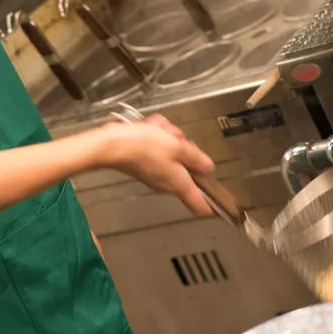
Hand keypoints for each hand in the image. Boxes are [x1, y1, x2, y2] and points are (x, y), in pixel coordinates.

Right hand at [100, 114, 214, 216]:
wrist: (111, 145)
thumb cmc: (146, 146)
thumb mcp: (176, 146)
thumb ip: (195, 158)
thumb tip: (209, 168)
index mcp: (178, 184)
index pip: (199, 206)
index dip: (212, 207)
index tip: (221, 204)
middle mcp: (167, 183)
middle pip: (187, 169)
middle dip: (185, 148)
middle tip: (177, 136)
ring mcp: (154, 174)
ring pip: (172, 154)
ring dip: (168, 137)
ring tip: (158, 128)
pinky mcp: (143, 164)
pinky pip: (157, 149)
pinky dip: (155, 136)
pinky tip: (149, 126)